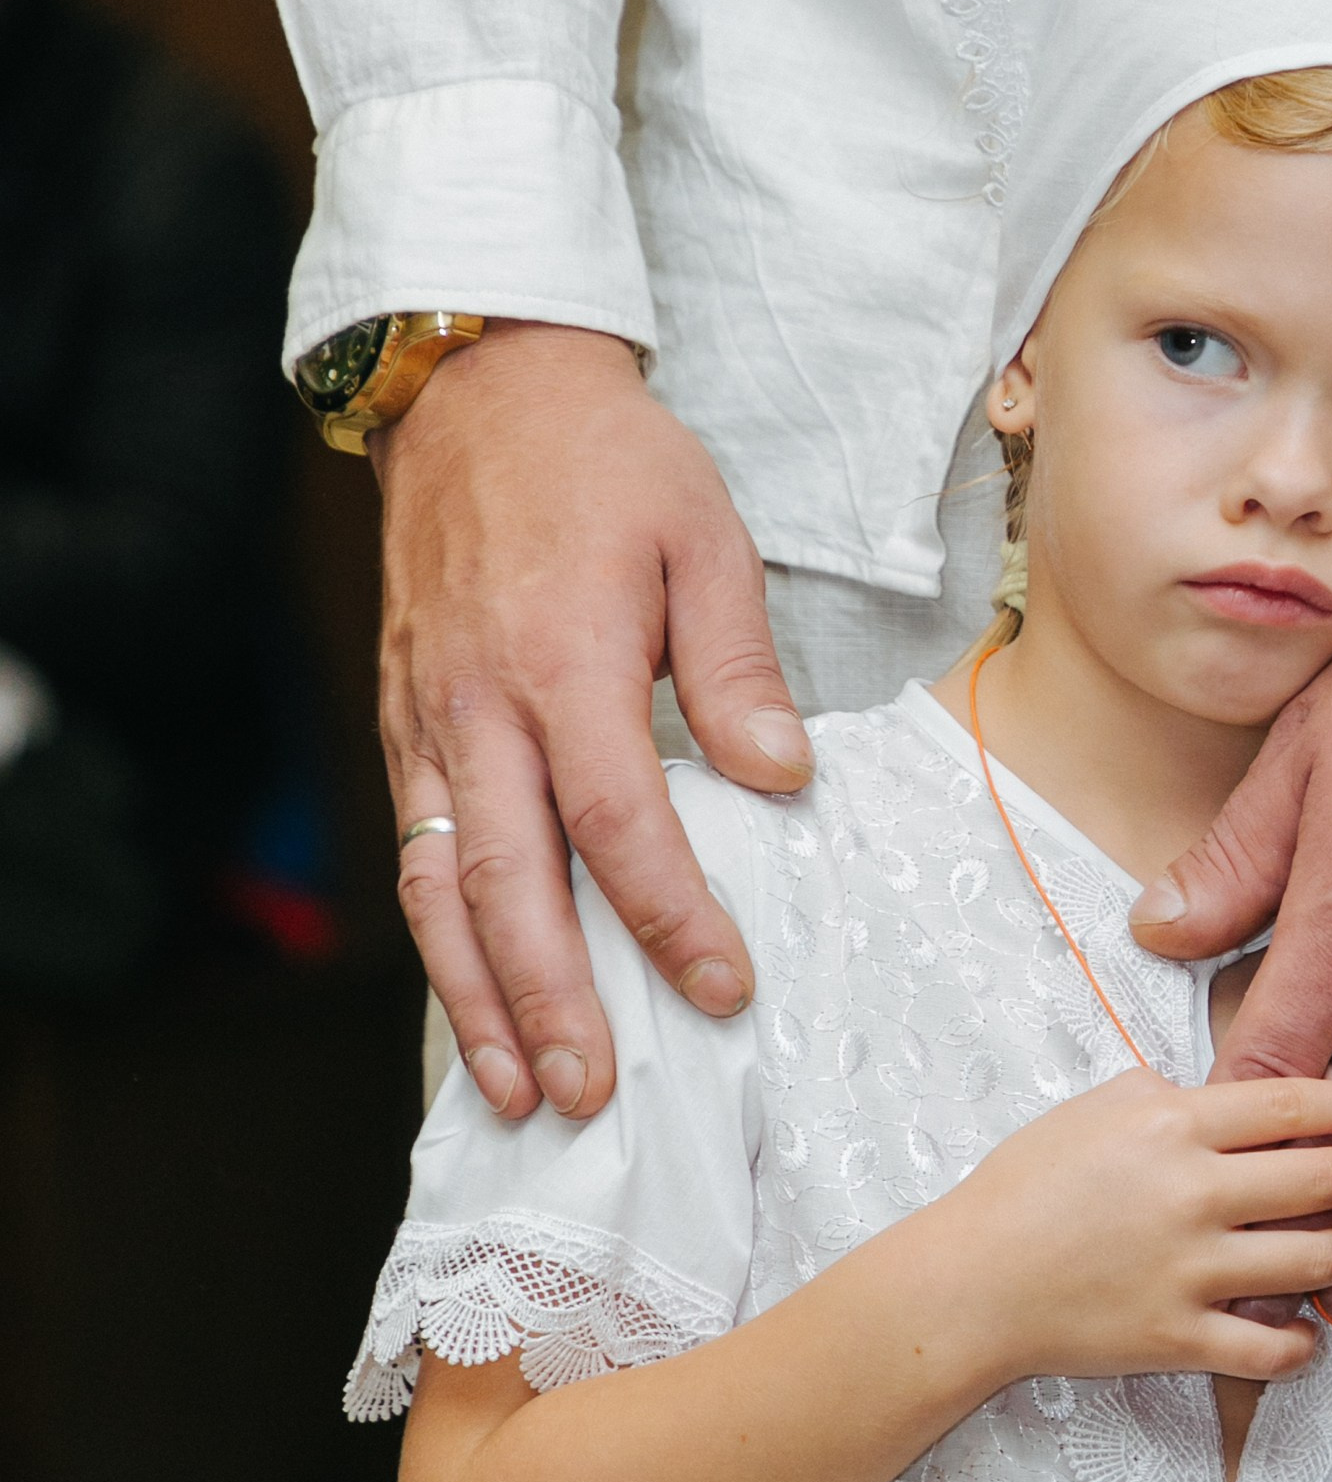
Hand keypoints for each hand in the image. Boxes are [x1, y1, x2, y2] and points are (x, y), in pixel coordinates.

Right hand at [378, 322, 812, 1122]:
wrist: (477, 388)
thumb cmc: (604, 462)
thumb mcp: (702, 537)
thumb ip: (735, 668)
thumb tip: (780, 780)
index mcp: (561, 660)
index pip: (620, 823)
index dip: (671, 917)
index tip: (722, 987)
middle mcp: (478, 707)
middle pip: (511, 884)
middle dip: (551, 999)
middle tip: (593, 1093)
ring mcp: (427, 722)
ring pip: (441, 888)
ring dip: (477, 998)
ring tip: (519, 1090)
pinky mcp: (403, 726)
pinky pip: (416, 854)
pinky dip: (440, 940)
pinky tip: (476, 1003)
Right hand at [947, 1067, 1331, 1387]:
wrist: (973, 1281)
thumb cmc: (1025, 1187)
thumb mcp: (1093, 1107)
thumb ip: (1167, 1091)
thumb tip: (1225, 1093)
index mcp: (1173, 1127)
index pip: (1296, 1107)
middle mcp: (1194, 1195)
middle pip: (1325, 1179)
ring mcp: (1191, 1272)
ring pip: (1318, 1260)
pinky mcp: (1180, 1338)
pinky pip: (1273, 1349)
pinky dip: (1302, 1342)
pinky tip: (1303, 1328)